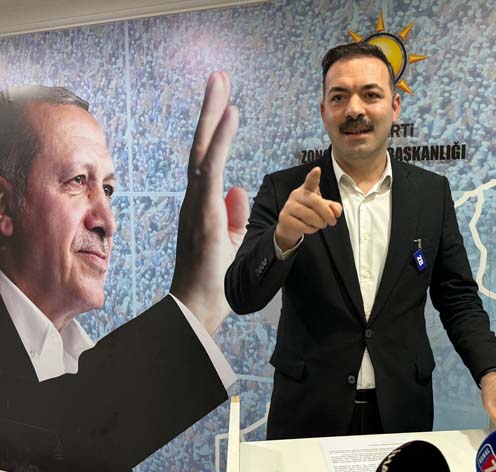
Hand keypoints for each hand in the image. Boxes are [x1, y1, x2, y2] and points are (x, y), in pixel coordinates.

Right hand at [170, 72, 248, 333]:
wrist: (197, 309)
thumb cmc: (211, 279)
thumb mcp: (229, 241)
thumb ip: (233, 215)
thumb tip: (240, 189)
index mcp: (202, 204)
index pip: (209, 159)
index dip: (216, 130)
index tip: (225, 102)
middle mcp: (194, 199)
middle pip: (202, 146)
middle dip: (210, 110)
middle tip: (218, 77)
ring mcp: (195, 205)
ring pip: (203, 151)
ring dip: (212, 115)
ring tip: (220, 83)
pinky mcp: (202, 214)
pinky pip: (210, 171)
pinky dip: (220, 142)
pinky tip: (229, 117)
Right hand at [274, 167, 342, 250]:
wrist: (290, 226)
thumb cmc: (309, 214)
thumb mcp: (323, 209)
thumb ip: (333, 208)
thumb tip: (336, 211)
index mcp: (306, 189)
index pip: (310, 181)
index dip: (314, 176)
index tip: (317, 170)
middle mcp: (296, 195)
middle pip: (315, 202)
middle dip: (327, 213)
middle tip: (333, 221)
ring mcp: (289, 206)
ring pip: (310, 216)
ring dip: (320, 223)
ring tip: (321, 224)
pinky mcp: (284, 218)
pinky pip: (303, 225)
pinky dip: (311, 229)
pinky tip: (309, 227)